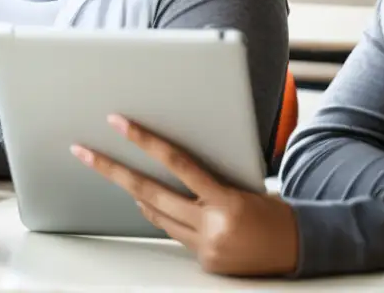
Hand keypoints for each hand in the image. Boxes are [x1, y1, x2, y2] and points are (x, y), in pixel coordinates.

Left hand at [74, 114, 299, 276]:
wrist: (303, 248)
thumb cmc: (272, 208)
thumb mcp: (243, 185)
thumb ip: (205, 179)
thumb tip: (163, 162)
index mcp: (228, 201)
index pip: (178, 164)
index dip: (145, 141)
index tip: (118, 122)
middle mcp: (213, 227)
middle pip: (150, 192)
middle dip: (111, 169)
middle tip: (81, 151)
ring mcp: (206, 248)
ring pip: (156, 214)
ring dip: (136, 193)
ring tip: (113, 169)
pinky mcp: (204, 262)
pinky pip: (172, 232)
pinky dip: (163, 215)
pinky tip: (155, 202)